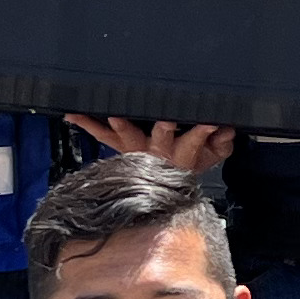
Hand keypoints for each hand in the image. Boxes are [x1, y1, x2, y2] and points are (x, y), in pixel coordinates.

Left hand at [68, 114, 236, 172]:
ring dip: (120, 124)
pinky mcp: (119, 144)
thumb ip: (221, 143)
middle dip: (163, 129)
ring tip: (112, 114)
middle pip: (161, 137)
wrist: (163, 184)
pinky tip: (72, 114)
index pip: (195, 141)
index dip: (203, 133)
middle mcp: (157, 151)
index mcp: (181, 152)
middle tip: (165, 121)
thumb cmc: (188, 161)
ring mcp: (136, 148)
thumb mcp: (211, 156)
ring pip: (126, 134)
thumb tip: (226, 130)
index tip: (210, 123)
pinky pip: (102, 135)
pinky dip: (87, 123)